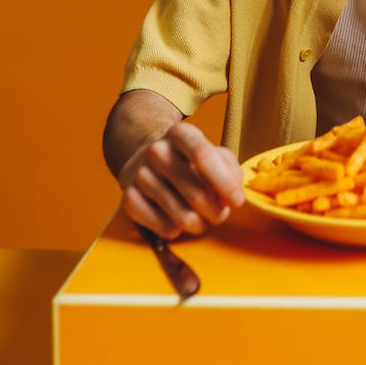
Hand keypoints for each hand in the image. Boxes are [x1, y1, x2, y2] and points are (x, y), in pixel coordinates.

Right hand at [119, 121, 244, 239]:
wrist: (146, 160)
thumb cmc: (189, 161)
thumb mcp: (213, 153)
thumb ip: (230, 170)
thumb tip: (232, 196)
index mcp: (180, 133)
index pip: (203, 155)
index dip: (224, 182)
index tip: (237, 201)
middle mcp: (156, 150)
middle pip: (196, 193)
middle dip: (217, 212)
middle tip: (220, 213)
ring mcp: (139, 174)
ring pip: (182, 217)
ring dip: (200, 224)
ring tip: (201, 217)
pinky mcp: (128, 198)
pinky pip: (164, 229)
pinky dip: (178, 230)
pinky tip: (178, 219)